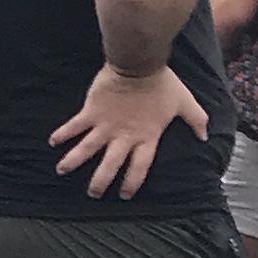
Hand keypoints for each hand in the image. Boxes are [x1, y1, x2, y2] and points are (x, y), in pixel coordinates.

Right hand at [51, 61, 207, 200]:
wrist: (139, 64)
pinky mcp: (92, 112)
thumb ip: (196, 120)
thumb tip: (205, 136)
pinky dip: (63, 134)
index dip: (132, 182)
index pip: (139, 167)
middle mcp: (123, 137)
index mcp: (146, 137)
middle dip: (101, 182)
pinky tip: (52, 142)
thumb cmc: (162, 84)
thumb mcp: (184, 102)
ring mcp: (105, 126)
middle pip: (110, 165)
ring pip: (87, 149)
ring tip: (61, 170)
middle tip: (93, 193)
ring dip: (74, 161)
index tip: (125, 193)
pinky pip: (74, 126)